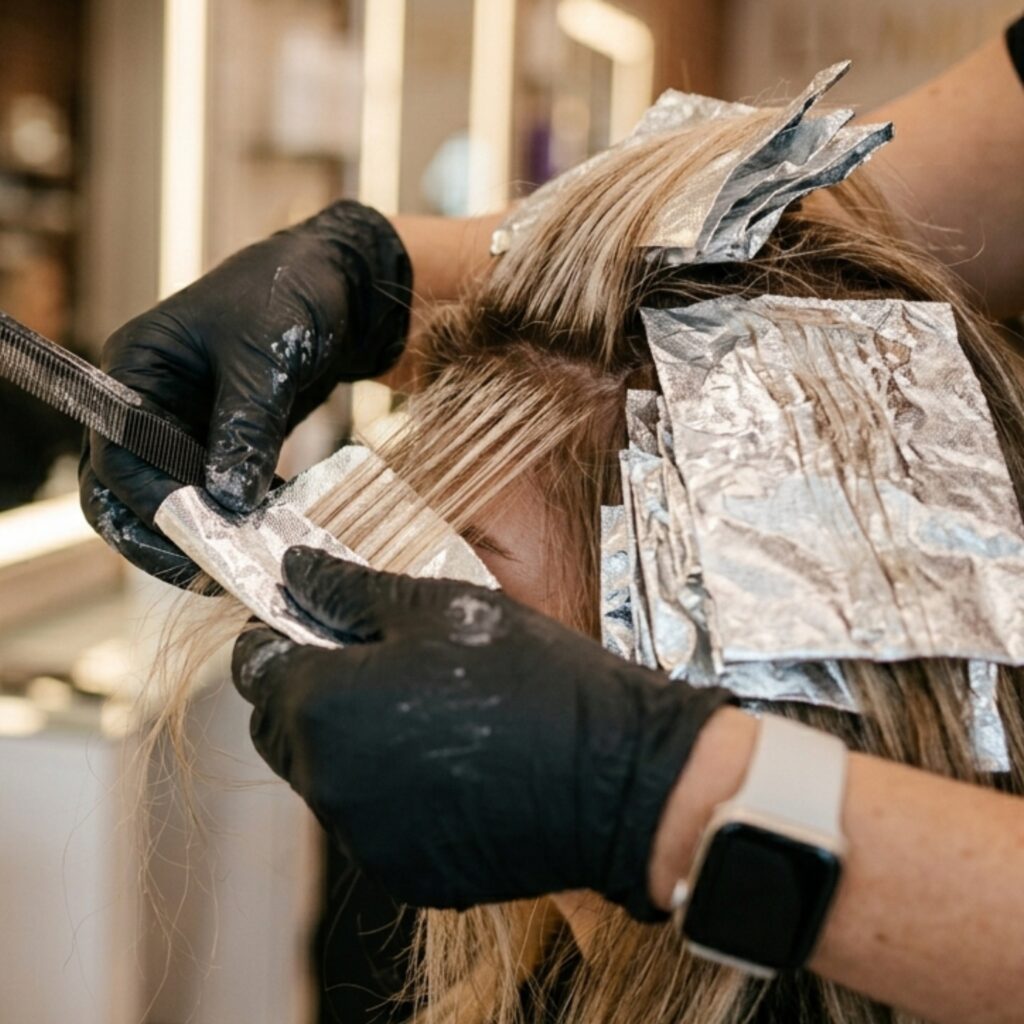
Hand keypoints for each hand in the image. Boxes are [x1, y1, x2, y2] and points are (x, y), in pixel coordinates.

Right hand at [80, 201, 410, 586]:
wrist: (341, 283)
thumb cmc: (294, 293)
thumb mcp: (266, 356)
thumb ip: (245, 426)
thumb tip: (229, 499)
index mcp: (137, 368)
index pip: (116, 451)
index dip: (148, 501)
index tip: (195, 536)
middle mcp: (149, 401)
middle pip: (126, 486)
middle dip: (162, 531)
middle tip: (211, 570)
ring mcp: (184, 422)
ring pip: (170, 496)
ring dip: (201, 530)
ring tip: (246, 562)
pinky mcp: (221, 439)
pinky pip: (212, 489)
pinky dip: (233, 516)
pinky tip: (268, 534)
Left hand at [231, 546, 731, 918]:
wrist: (615, 776)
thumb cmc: (529, 677)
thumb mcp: (438, 607)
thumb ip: (350, 589)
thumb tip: (296, 570)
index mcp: (324, 707)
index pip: (256, 670)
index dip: (276, 639)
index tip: (310, 625)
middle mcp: (329, 784)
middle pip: (284, 731)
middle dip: (311, 694)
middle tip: (378, 664)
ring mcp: (366, 839)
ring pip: (331, 779)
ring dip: (355, 744)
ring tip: (429, 713)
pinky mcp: (406, 875)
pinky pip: (374, 823)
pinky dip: (393, 793)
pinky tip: (453, 765)